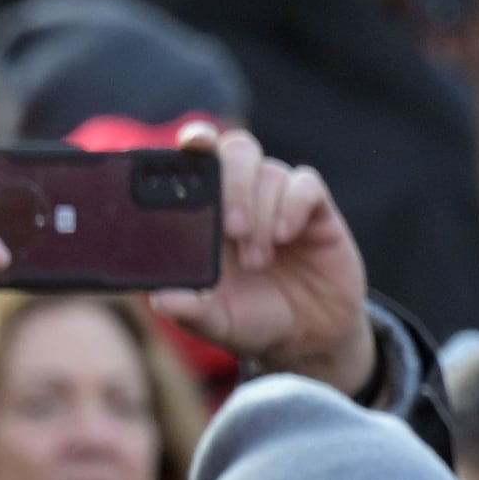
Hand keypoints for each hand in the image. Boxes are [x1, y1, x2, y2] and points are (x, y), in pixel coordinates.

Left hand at [147, 127, 376, 392]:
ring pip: (268, 170)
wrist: (309, 337)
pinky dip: (293, 205)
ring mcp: (280, 201)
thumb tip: (162, 299)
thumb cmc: (253, 320)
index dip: (194, 142)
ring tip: (258, 260)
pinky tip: (286, 237)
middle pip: (234, 150)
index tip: (190, 146)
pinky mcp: (316, 211)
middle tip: (230, 228)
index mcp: (206, 212)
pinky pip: (306, 184)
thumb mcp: (216, 322)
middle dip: (230, 183)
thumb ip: (189, 311)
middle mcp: (243, 196)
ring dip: (261, 213)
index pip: (197, 159)